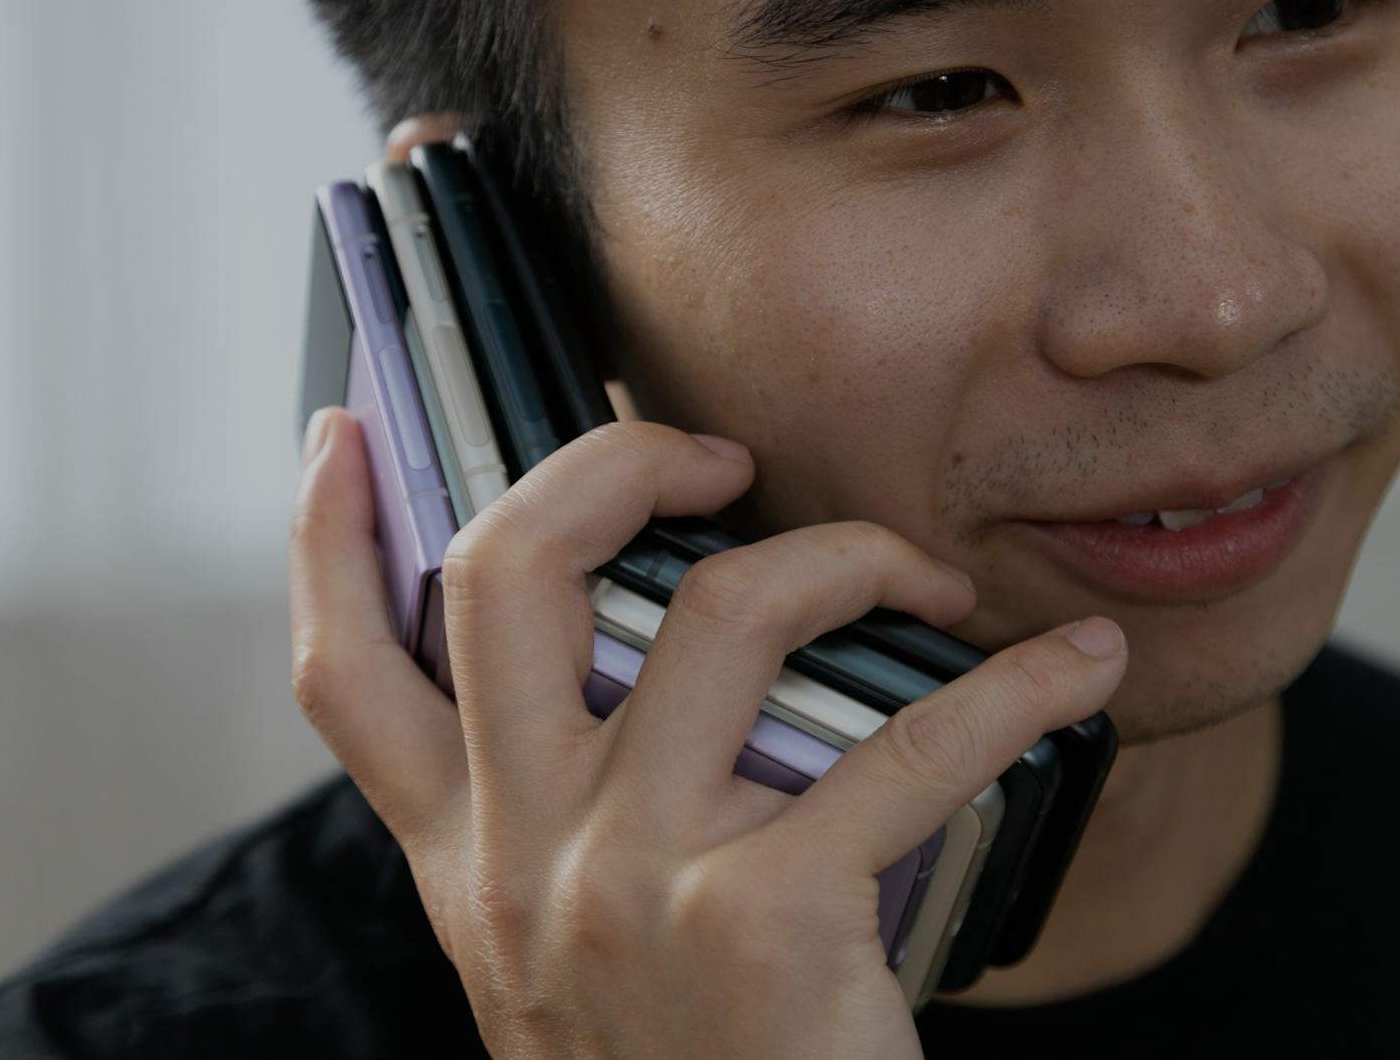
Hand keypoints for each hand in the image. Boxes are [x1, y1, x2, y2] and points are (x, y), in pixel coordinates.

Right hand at [288, 411, 1126, 1058]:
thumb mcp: (563, 961)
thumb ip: (561, 830)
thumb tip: (638, 671)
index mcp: (469, 863)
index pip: (342, 676)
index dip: (323, 538)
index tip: (340, 438)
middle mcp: (528, 855)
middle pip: (508, 577)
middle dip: (612, 466)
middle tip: (713, 461)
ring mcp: (639, 877)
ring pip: (730, 611)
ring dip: (853, 555)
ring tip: (926, 577)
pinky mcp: (769, 915)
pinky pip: (915, 741)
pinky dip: (1019, 687)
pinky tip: (1076, 668)